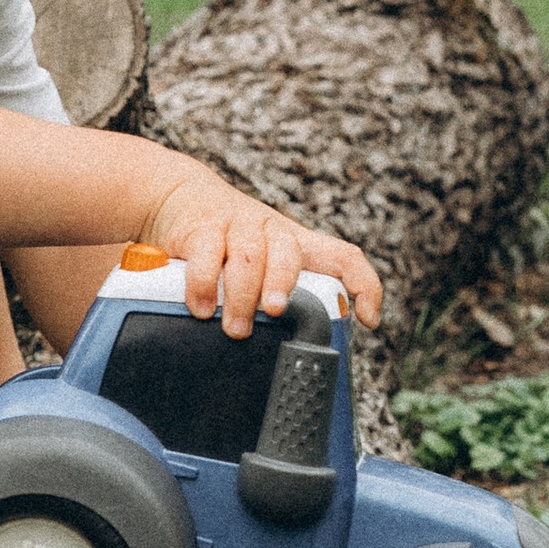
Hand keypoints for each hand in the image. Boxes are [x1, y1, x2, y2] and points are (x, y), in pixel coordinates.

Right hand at [142, 172, 384, 337]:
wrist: (179, 197)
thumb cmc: (227, 243)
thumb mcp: (259, 263)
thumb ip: (271, 296)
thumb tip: (287, 350)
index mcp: (295, 244)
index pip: (343, 257)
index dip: (363, 284)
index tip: (369, 319)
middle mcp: (272, 231)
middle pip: (288, 254)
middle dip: (282, 286)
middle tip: (273, 313)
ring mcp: (238, 226)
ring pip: (248, 257)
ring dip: (241, 296)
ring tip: (235, 328)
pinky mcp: (203, 226)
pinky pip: (207, 254)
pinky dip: (203, 284)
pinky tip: (201, 307)